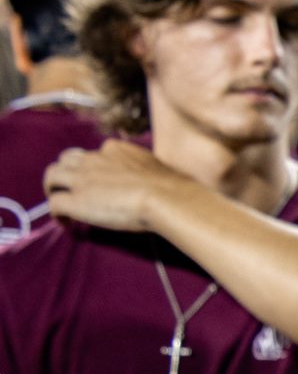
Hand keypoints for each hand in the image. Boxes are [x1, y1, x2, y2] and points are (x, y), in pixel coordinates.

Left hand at [42, 141, 184, 234]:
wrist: (166, 198)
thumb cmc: (170, 187)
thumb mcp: (154, 168)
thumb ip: (143, 168)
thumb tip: (150, 180)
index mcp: (114, 150)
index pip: (94, 154)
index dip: (92, 168)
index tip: (98, 182)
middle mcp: (94, 159)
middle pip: (66, 160)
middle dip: (66, 173)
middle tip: (73, 190)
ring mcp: (81, 179)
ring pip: (52, 176)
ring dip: (54, 188)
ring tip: (62, 205)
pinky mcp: (75, 200)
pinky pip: (54, 204)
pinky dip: (57, 214)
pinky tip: (67, 223)